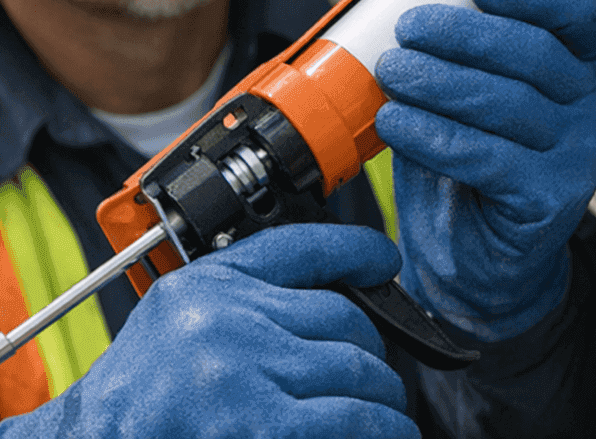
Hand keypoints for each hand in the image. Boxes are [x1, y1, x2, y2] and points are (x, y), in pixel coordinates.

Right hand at [1, 225, 416, 438]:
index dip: (357, 250)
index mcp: (205, 290)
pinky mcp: (263, 430)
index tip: (383, 261)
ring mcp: (244, 378)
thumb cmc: (136, 403)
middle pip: (347, 321)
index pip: (304, 247)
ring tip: (385, 414)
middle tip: (375, 379)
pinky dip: (382, 429)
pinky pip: (354, 420)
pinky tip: (386, 433)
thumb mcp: (180, 325)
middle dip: (371, 354)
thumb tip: (342, 298)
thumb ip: (247, 303)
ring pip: (361, 372)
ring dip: (384, 399)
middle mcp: (226, 325)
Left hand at [373, 0, 595, 341]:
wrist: (474, 260)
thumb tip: (408, 6)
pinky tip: (398, 124)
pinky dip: (434, 136)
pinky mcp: (552, 199)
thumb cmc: (469, 165)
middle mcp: (589, 105)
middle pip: (534, 52)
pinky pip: (489, 158)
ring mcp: (578, 155)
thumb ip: (457, 54)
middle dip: (463, 34)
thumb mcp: (466, 97)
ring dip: (439, 82)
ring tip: (392, 73)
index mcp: (576, 65)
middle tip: (408, 30)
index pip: (574, 12)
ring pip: (508, 103)